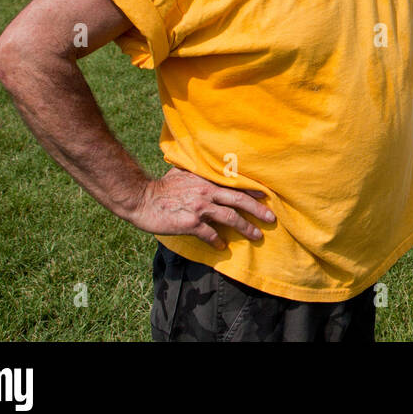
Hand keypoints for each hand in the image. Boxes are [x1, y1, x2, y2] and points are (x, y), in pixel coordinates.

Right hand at [128, 166, 274, 248]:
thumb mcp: (181, 172)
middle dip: (257, 210)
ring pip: (230, 218)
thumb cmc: (160, 187)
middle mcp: (206, 192)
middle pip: (239, 200)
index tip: (267, 195)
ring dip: (246, 227)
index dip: (252, 190)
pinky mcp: (190, 223)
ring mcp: (199, 208)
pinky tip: (222, 247)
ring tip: (257, 235)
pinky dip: (218, 241)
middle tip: (271, 219)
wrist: (141, 199)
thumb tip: (203, 167)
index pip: (235, 183)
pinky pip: (210, 234)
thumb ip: (196, 172)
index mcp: (206, 180)